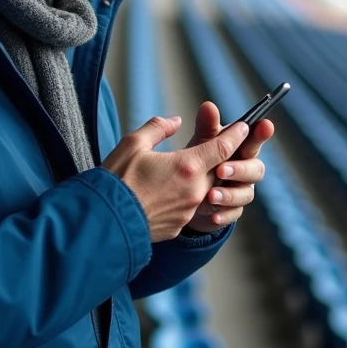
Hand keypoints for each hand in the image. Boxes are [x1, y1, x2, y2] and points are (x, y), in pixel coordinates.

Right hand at [102, 114, 250, 241]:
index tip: (243, 126)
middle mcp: (194, 191)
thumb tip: (174, 121)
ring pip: (205, 190)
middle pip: (217, 169)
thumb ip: (158, 128)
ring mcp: (188, 211)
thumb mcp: (133, 144)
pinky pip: (190, 207)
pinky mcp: (178, 226)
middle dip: (218, 158)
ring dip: (201, 179)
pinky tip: (168, 192)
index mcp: (187, 167)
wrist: (103, 223)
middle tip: (215, 145)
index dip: (235, 135)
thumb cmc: (116, 181)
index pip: (223, 147)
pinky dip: (185, 196)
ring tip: (185, 171)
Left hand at [182, 101, 274, 234]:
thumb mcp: (201, 145)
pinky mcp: (231, 211)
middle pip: (256, 169)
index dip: (262, 133)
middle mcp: (245, 170)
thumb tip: (208, 105)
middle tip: (220, 170)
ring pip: (245, 194)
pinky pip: (233, 214)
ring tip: (210, 195)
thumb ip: (207, 128)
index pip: (255, 140)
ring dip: (229, 194)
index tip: (265, 125)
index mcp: (241, 150)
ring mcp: (240, 192)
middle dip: (240, 169)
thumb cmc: (200, 162)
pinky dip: (223, 214)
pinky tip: (212, 214)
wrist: (188, 196)